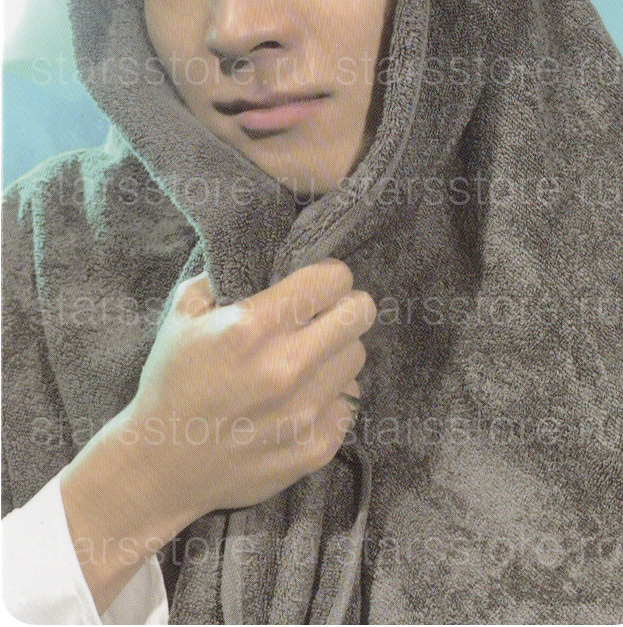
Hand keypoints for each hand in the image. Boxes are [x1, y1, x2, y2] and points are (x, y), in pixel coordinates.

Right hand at [60, 258, 374, 614]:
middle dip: (348, 306)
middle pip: (359, 314)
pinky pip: (349, 404)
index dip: (330, 276)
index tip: (321, 284)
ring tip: (312, 358)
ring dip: (338, 352)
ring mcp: (304, 412)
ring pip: (356, 358)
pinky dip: (333, 396)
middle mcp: (285, 367)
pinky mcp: (314, 449)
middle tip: (330, 313)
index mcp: (252, 327)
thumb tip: (264, 259)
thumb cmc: (171, 383)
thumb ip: (223, 277)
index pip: (331, 281)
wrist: (160, 467)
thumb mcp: (182, 314)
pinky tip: (304, 398)